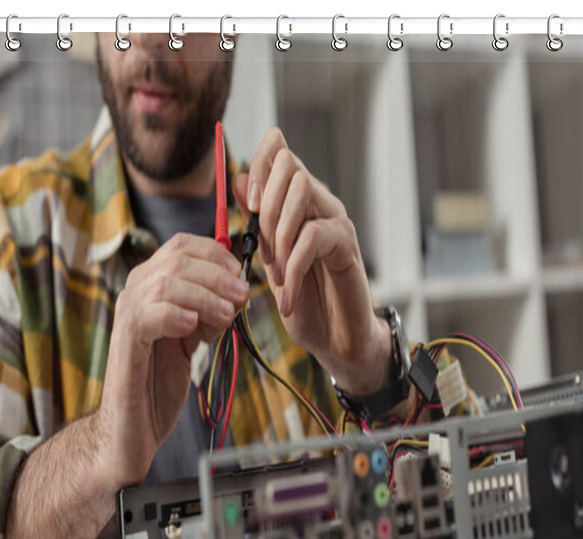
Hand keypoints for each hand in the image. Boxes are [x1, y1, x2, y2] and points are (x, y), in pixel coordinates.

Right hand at [97, 233, 248, 488]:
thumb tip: (240, 290)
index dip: (216, 254)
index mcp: (152, 287)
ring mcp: (128, 316)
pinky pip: (148, 314)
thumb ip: (209, 313)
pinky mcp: (125, 342)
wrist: (133, 425)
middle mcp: (135, 293)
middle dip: (218, 276)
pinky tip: (193, 329)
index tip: (240, 275)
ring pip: (166, 283)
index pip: (182, 246)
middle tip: (242, 297)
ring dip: (205, 297)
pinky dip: (176, 316)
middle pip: (177, 260)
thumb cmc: (161, 382)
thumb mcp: (192, 339)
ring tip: (226, 317)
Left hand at [233, 128, 390, 395]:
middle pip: (289, 164)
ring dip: (278, 233)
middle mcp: (321, 205)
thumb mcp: (270, 261)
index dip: (255, 168)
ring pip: (302, 189)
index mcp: (299, 204)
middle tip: (262, 251)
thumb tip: (235, 180)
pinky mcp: (347, 246)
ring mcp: (336, 223)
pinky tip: (289, 295)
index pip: (278, 152)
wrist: (335, 341)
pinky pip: (313, 235)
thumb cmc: (306, 303)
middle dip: (263, 204)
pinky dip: (293, 266)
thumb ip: (256, 222)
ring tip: (276, 275)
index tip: (248, 208)